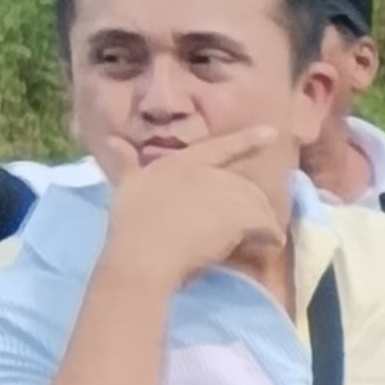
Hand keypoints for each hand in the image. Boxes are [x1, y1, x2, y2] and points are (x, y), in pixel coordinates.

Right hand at [102, 127, 289, 290]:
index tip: (272, 133)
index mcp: (183, 162)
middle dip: (250, 203)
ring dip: (262, 221)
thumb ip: (125, 162)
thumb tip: (112, 141)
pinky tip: (270, 246)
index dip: (248, 139)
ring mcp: (227, 193)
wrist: (145, 252)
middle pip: (243, 184)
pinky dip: (270, 236)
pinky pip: (266, 225)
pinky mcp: (241, 217)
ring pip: (257, 204)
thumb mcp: (126, 184)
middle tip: (250, 225)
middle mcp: (210, 173)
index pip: (220, 147)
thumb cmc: (131, 221)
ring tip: (260, 239)